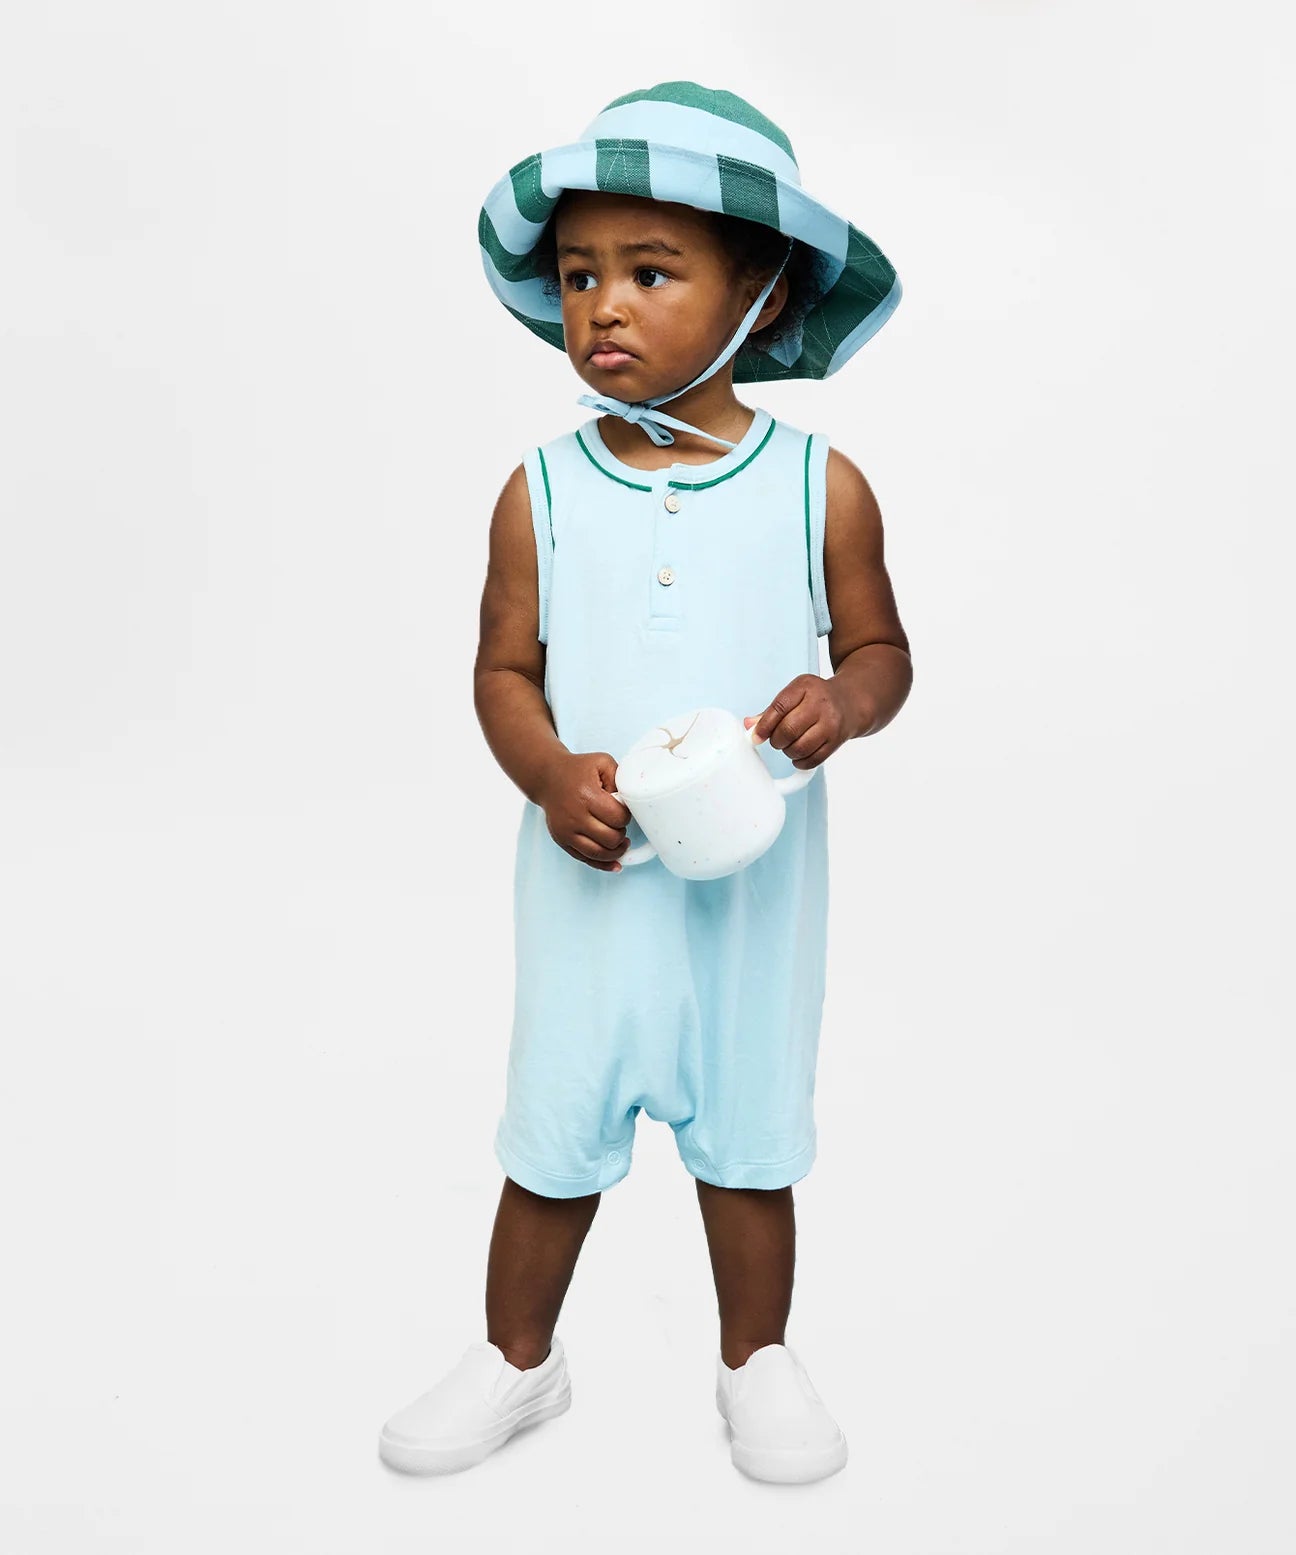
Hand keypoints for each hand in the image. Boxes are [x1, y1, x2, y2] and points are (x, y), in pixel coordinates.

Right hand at [535, 750, 632, 871]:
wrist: (547, 778)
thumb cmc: (578, 770)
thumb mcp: (602, 762)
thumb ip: (620, 779)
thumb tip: (630, 803)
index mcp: (587, 795)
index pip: (617, 818)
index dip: (626, 816)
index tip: (624, 811)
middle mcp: (574, 816)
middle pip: (610, 839)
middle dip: (621, 834)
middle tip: (620, 825)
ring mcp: (566, 831)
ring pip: (599, 854)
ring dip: (616, 851)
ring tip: (621, 843)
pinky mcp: (561, 841)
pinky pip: (585, 859)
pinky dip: (603, 864)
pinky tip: (616, 864)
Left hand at [746, 674, 855, 768]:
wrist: (850, 703)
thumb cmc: (816, 698)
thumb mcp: (795, 694)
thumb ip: (772, 710)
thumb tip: (749, 726)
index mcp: (806, 687)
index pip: (779, 708)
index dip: (764, 726)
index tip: (756, 737)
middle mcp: (820, 704)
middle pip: (789, 730)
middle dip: (776, 740)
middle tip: (777, 740)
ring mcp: (831, 723)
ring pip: (800, 747)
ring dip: (788, 751)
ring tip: (789, 745)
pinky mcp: (836, 741)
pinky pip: (813, 759)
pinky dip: (800, 762)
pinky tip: (799, 755)